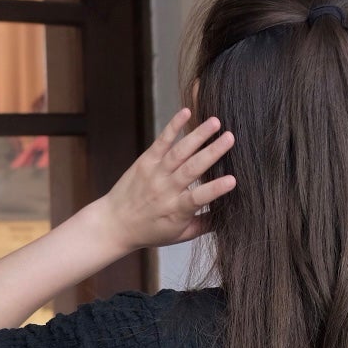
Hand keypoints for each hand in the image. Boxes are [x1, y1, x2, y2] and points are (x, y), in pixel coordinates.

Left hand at [101, 109, 236, 249]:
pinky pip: (161, 141)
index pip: (198, 198)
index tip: (233, 179)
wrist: (114, 223)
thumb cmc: (150, 231)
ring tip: (215, 121)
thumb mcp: (179, 235)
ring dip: (198, 135)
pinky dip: (173, 126)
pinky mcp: (146, 161)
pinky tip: (186, 112)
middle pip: (192, 168)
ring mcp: (155, 173)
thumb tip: (230, 216)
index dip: (215, 189)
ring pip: (179, 151)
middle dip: (212, 152)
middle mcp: (165, 189)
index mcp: (176, 210)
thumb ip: (205, 225)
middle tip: (231, 138)